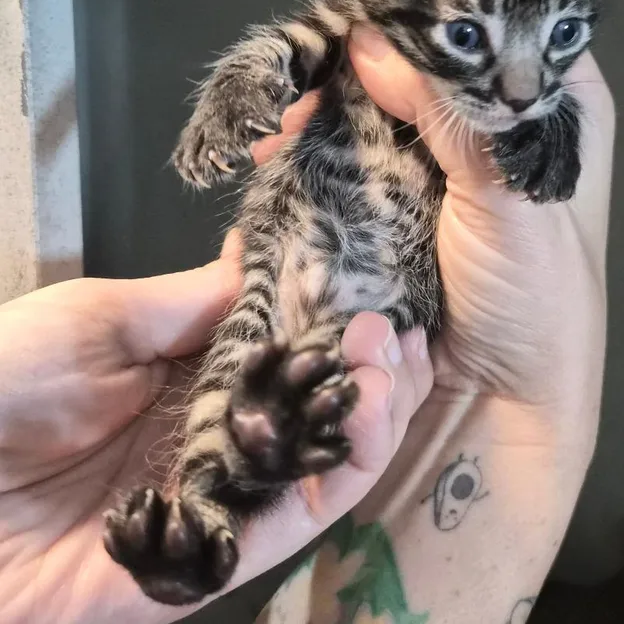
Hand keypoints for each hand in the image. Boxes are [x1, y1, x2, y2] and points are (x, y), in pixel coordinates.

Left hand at [0, 235, 431, 623]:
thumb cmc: (3, 380)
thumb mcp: (101, 317)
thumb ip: (193, 300)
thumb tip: (263, 255)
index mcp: (197, 377)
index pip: (290, 352)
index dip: (338, 324)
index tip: (376, 292)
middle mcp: (222, 438)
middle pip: (320, 412)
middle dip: (370, 370)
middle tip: (394, 331)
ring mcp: (222, 499)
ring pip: (324, 464)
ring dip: (373, 414)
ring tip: (391, 363)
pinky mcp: (210, 559)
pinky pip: (293, 520)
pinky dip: (343, 473)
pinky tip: (366, 417)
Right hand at [251, 29, 612, 622]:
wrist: (500, 401)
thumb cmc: (533, 299)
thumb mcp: (507, 199)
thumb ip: (449, 117)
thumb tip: (372, 42)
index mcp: (552, 108)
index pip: (490, 27)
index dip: (431, 10)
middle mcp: (498, 127)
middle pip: (426, 66)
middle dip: (361, 63)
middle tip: (302, 67)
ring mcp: (445, 167)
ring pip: (382, 108)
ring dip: (329, 107)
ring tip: (281, 113)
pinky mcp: (402, 204)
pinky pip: (356, 158)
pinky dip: (318, 149)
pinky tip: (282, 145)